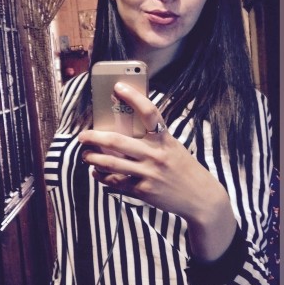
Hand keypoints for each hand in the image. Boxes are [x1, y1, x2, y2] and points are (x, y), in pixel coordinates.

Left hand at [78, 82, 236, 261]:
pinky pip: (116, 182)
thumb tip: (125, 129)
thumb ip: (153, 139)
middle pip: (117, 141)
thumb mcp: (173, 148)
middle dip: (94, 137)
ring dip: (93, 159)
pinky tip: (97, 173)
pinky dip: (102, 177)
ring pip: (111, 163)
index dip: (133, 97)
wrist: (200, 197)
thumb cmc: (183, 168)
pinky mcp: (143, 190)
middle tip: (83, 136)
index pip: (149, 112)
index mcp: (164, 139)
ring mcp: (148, 173)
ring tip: (86, 155)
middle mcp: (155, 155)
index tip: (118, 87)